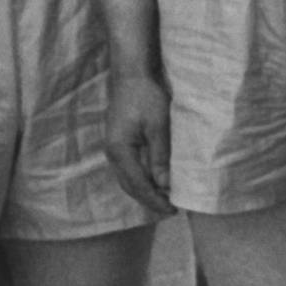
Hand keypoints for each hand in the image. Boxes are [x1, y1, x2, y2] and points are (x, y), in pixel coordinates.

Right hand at [101, 70, 172, 211]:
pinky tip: (156, 181)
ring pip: (128, 179)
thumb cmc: (146, 96)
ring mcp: (114, 148)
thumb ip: (160, 156)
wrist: (132, 75)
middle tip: (172, 209)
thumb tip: (164, 185)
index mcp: (119, 150)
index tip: (173, 209)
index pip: (138, 185)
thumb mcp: (158, 126)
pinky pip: (129, 169)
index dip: (155, 200)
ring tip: (166, 199)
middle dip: (150, 200)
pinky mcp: (119, 143)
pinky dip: (142, 179)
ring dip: (145, 191)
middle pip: (130, 186)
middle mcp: (112, 152)